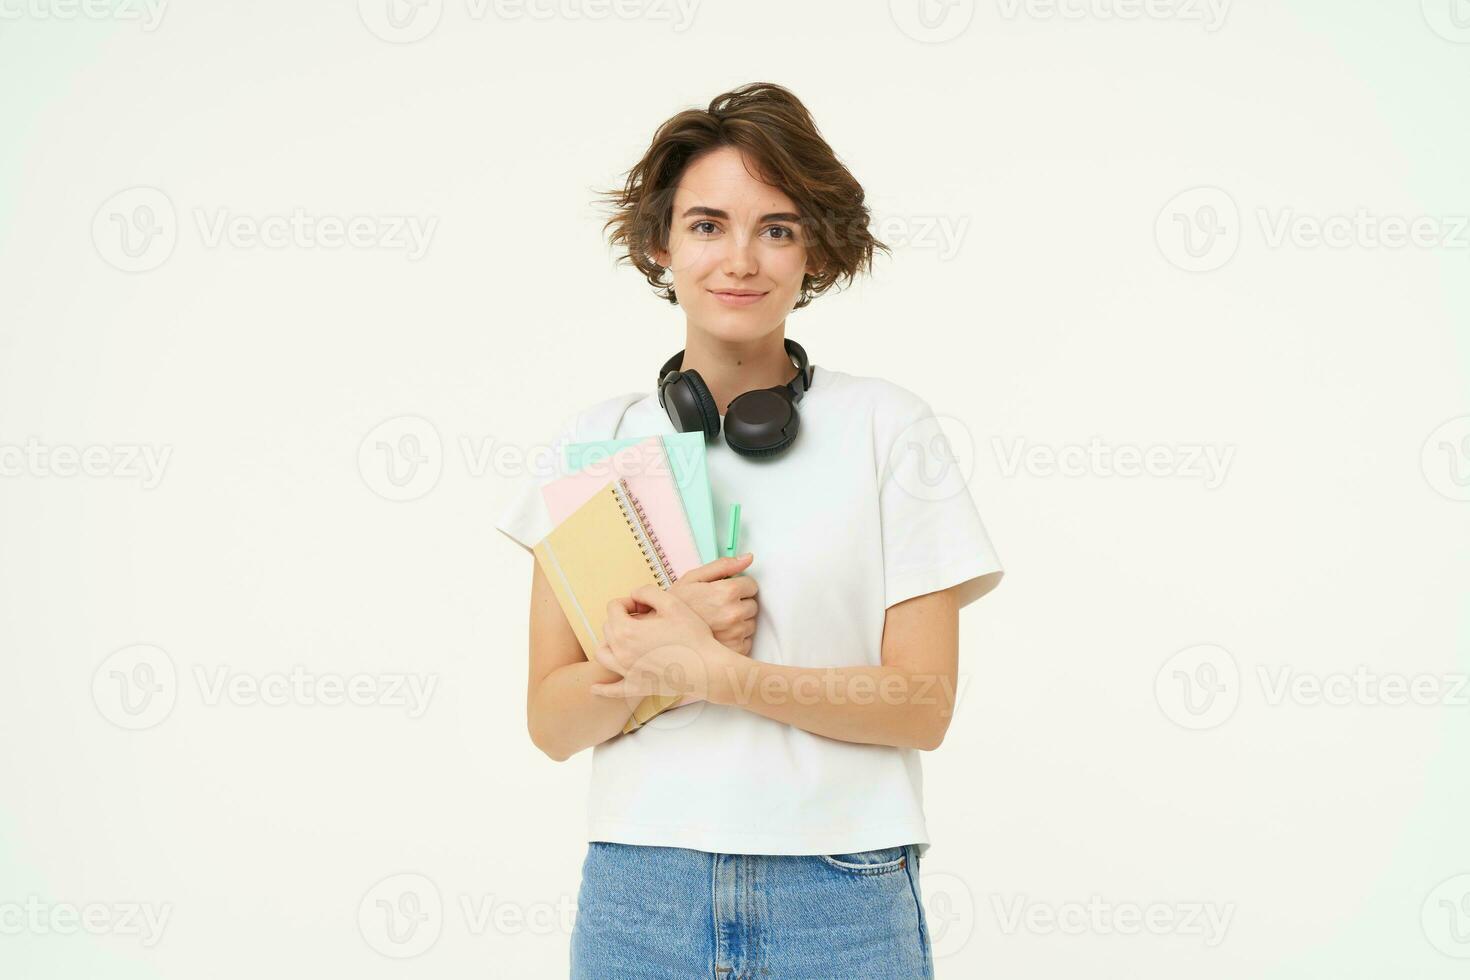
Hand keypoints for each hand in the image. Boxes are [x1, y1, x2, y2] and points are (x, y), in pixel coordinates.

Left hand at [590, 585, 744, 706]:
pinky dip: (602, 689)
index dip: (628, 601)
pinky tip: (595, 688)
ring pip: (603, 654)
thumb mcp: (672, 603)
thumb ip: (648, 592)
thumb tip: (634, 594)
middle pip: (608, 628)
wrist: (707, 669)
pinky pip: (611, 690)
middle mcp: (620, 652)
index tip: (644, 605)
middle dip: (622, 618)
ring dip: (609, 644)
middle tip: (644, 618)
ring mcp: (626, 672)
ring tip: (623, 640)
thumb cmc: (692, 635)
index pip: (613, 607)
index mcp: (626, 630)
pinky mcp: (636, 687)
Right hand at [669, 553, 758, 656]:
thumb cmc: (676, 605)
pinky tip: (718, 636)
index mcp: (727, 592)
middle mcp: (734, 613)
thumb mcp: (694, 578)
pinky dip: (736, 640)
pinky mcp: (734, 650)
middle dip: (739, 604)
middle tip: (718, 608)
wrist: (659, 632)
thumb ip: (724, 566)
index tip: (726, 592)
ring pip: (750, 624)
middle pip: (752, 605)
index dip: (738, 587)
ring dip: (738, 623)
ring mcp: (735, 634)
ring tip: (716, 623)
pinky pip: (746, 642)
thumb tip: (749, 558)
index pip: (752, 586)